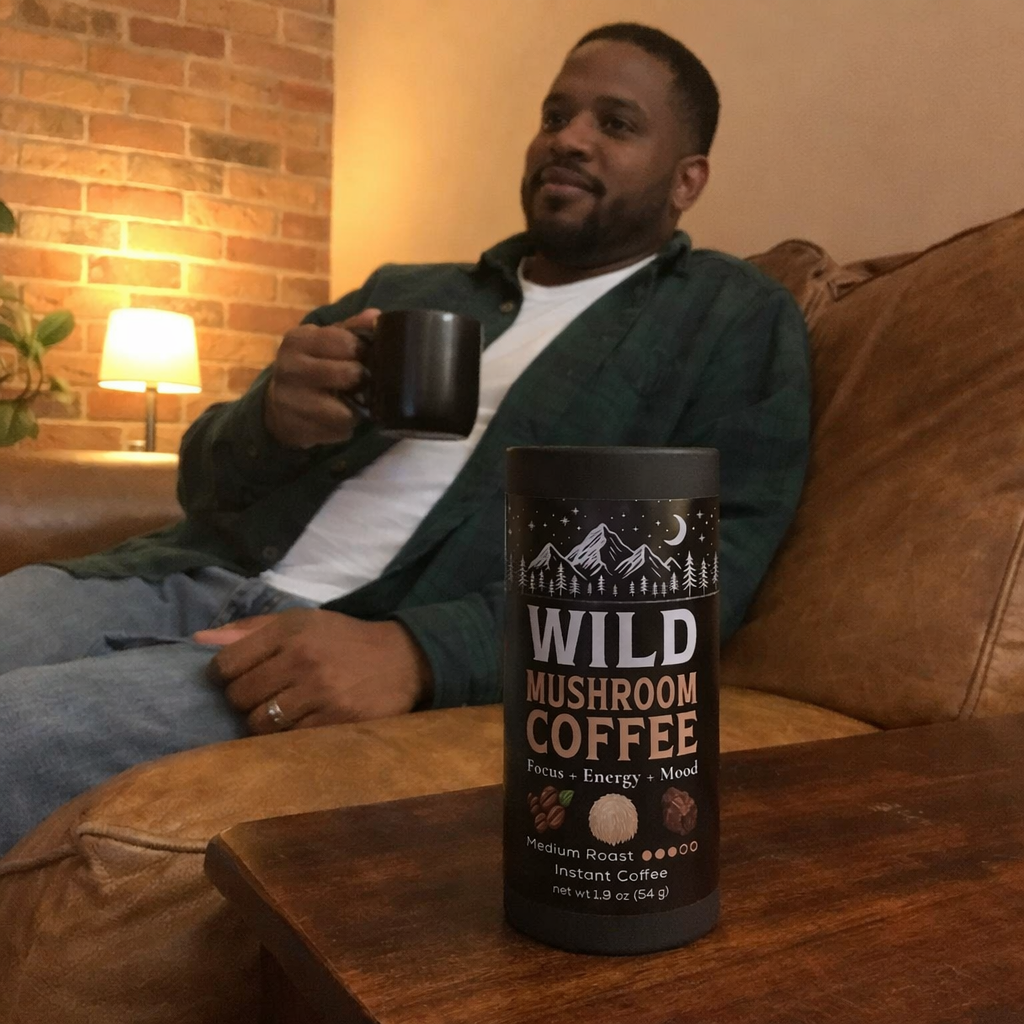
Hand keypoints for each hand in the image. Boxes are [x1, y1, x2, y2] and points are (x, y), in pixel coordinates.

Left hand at [194, 608, 432, 733]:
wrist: (403, 659)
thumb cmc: (343, 640)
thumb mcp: (301, 622)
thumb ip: (250, 630)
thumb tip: (199, 640)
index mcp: (290, 631)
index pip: (226, 663)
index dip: (223, 676)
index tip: (235, 679)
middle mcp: (303, 660)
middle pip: (239, 697)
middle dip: (244, 701)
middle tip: (263, 697)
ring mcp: (320, 694)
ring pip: (260, 724)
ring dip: (265, 722)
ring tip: (282, 713)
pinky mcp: (337, 722)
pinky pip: (289, 740)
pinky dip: (289, 736)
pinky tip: (302, 723)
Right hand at [264, 308, 380, 448]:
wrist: (278, 402)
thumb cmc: (310, 365)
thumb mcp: (325, 341)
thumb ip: (351, 329)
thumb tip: (376, 317)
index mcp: (298, 340)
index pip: (346, 342)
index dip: (362, 350)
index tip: (364, 356)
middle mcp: (289, 368)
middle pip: (348, 374)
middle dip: (362, 380)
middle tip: (361, 382)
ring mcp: (290, 401)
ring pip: (346, 412)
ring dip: (355, 410)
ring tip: (350, 403)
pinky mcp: (297, 429)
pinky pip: (338, 432)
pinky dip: (344, 429)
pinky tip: (337, 419)